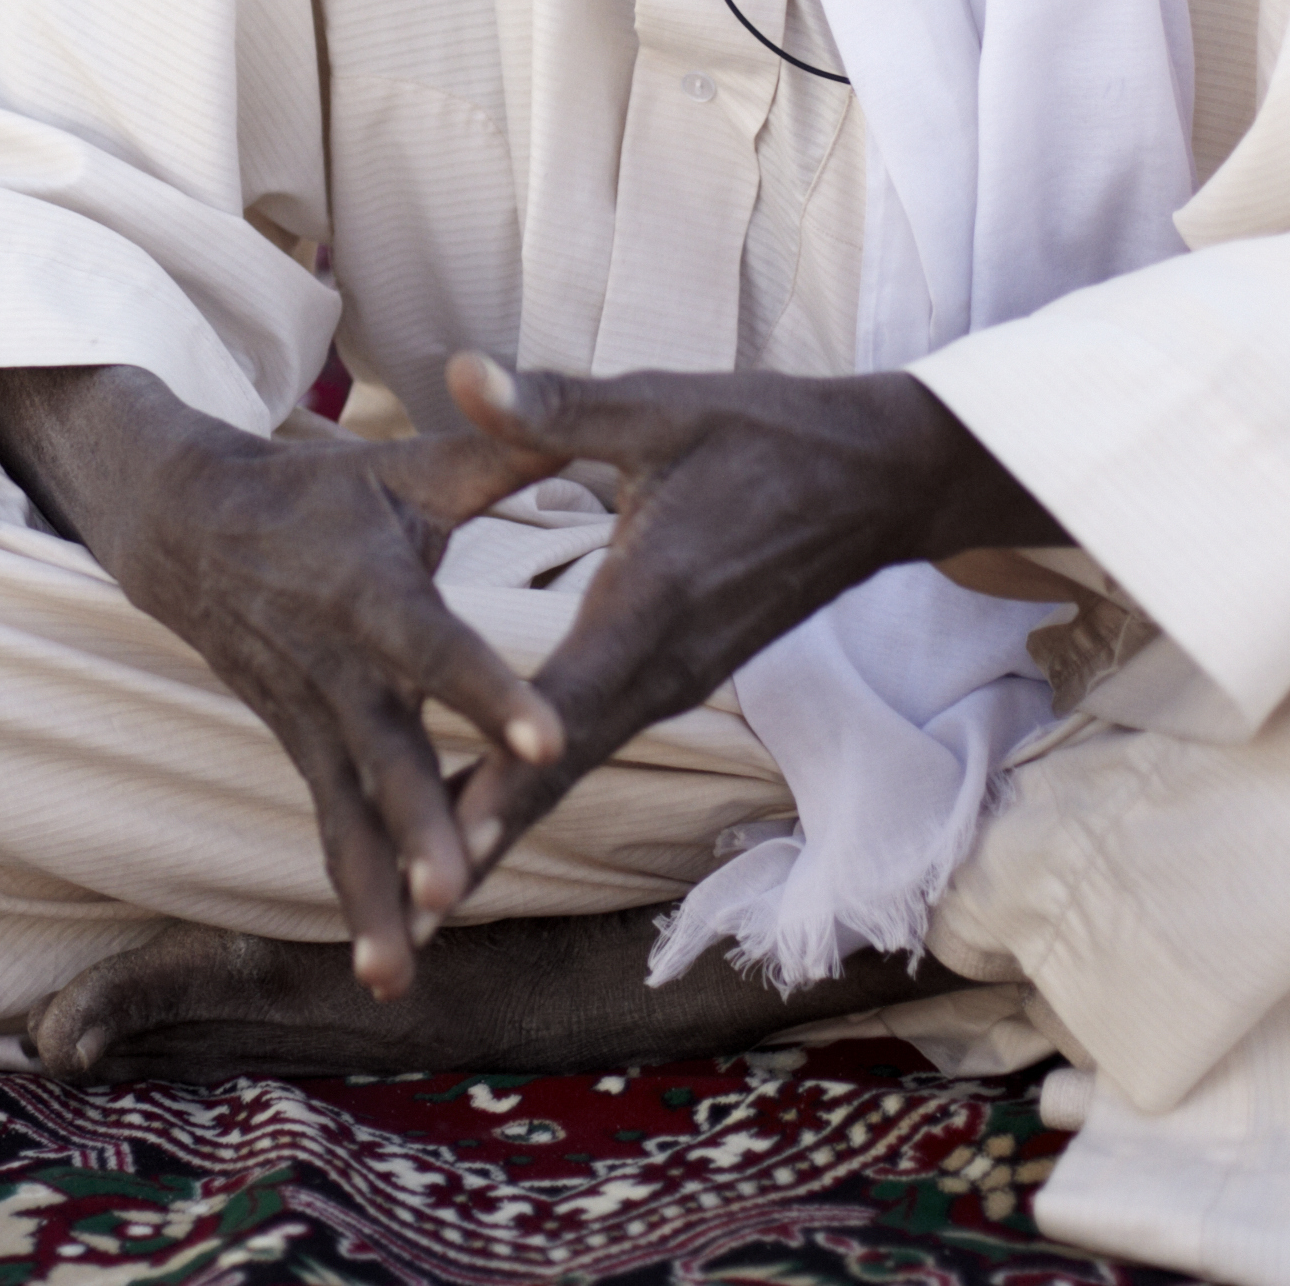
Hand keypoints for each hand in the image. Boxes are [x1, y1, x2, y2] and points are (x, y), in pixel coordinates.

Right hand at [0, 364, 567, 998]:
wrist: (188, 529)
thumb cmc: (320, 495)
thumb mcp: (405, 467)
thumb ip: (498, 460)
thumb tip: (576, 422)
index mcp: (373, 590)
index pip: (435, 644)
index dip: (487, 691)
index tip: (547, 736)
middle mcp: (338, 668)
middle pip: (385, 756)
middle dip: (417, 825)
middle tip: (452, 889)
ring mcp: (313, 720)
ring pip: (349, 815)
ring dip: (376, 891)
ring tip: (402, 973)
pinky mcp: (303, 752)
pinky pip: (332, 833)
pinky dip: (354, 902)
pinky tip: (388, 973)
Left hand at [436, 355, 1056, 875]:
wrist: (879, 479)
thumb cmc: (768, 433)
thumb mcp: (662, 407)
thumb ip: (557, 408)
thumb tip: (462, 372)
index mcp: (651, 604)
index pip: (564, 707)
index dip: (503, 775)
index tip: (443, 837)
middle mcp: (664, 665)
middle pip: (560, 770)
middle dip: (487, 838)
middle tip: (410, 917)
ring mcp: (676, 680)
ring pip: (575, 769)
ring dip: (505, 826)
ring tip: (424, 895)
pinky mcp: (678, 677)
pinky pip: (595, 744)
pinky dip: (536, 787)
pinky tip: (479, 811)